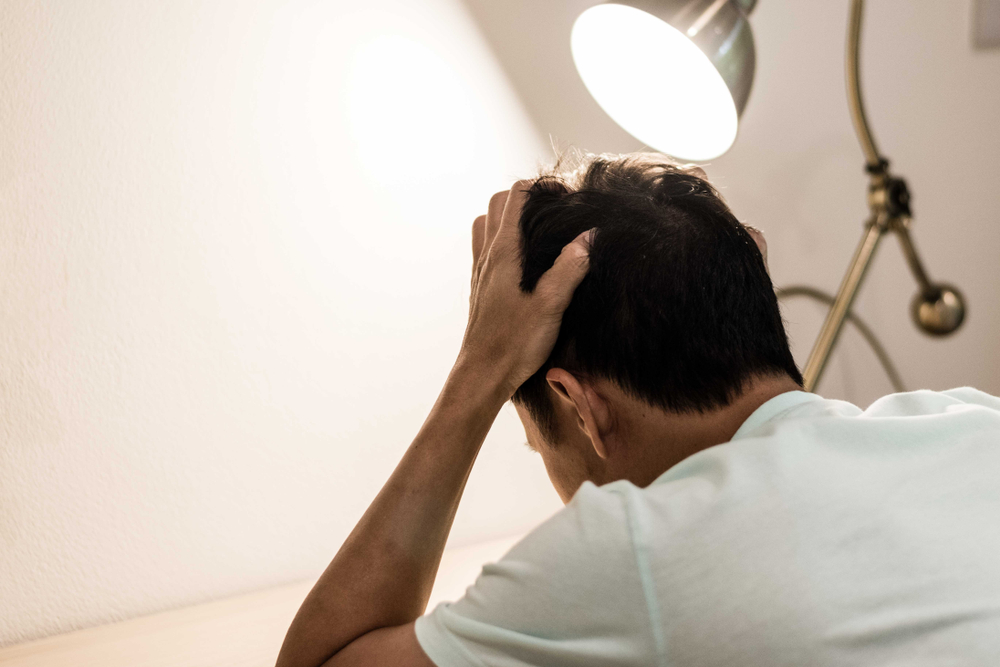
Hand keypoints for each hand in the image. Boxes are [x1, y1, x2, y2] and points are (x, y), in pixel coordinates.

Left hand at [456, 181, 592, 398]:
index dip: (542, 187)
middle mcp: (487, 257)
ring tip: (540, 230)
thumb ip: (570, 268)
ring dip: (510, 217)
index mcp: (503, 253)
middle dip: (526, 197)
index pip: (515, 197)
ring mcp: (480, 272)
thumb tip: (589, 237)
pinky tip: (526, 262)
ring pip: (486, 225)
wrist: (482, 376)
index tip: (568, 197)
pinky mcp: (481, 287)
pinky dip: (504, 240)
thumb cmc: (513, 344)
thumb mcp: (551, 306)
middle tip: (555, 209)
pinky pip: (485, 248)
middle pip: (497, 204)